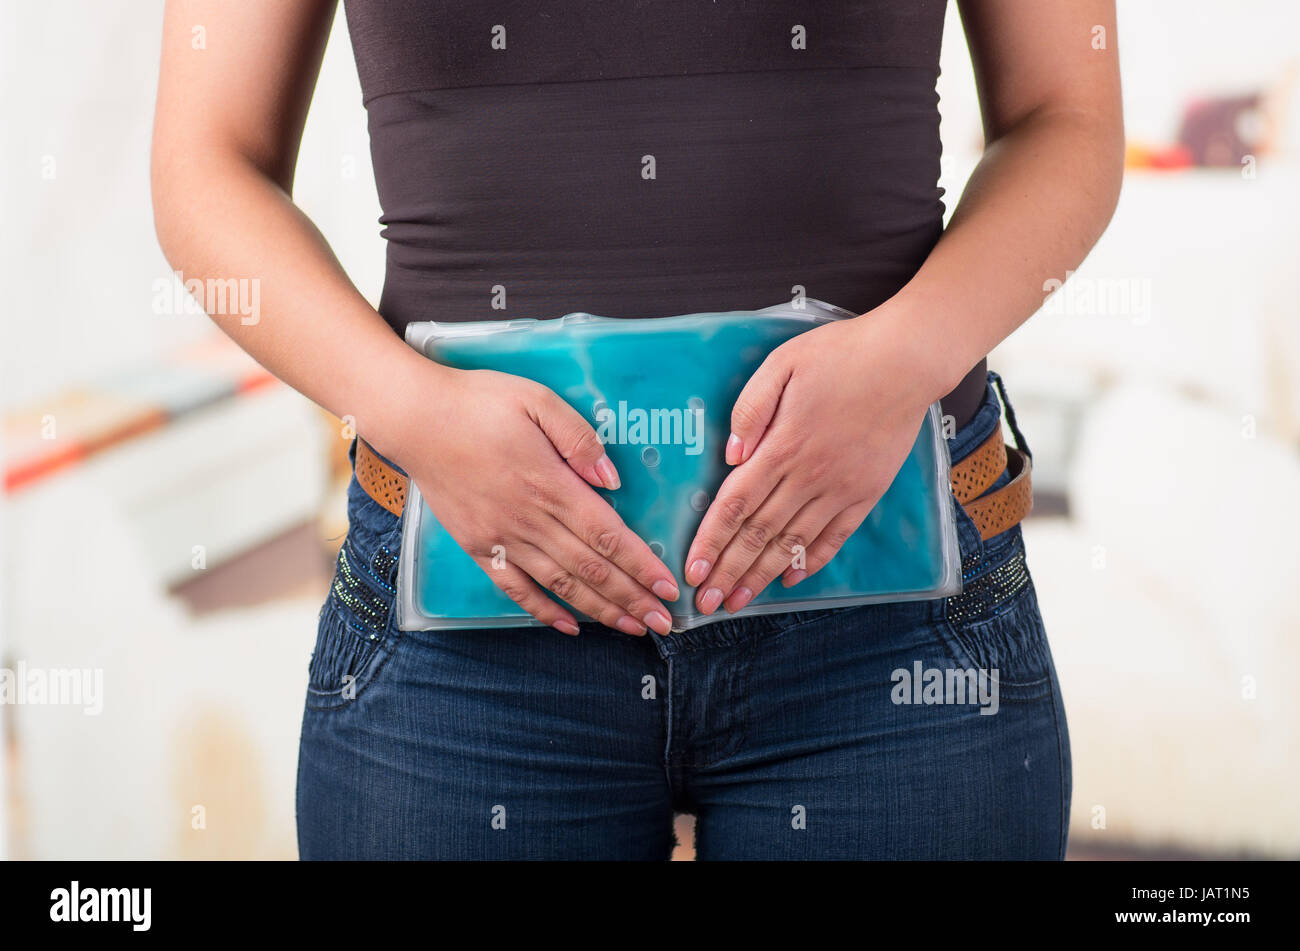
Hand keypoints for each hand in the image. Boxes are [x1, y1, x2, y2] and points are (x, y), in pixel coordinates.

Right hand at [389, 367, 680, 635]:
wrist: (415, 418)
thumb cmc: (479, 402)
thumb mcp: (537, 400)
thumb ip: (579, 439)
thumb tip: (613, 480)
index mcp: (550, 483)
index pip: (607, 534)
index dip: (641, 565)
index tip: (669, 588)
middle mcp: (529, 519)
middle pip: (592, 569)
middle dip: (633, 599)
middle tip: (666, 624)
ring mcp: (502, 537)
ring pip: (560, 585)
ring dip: (601, 610)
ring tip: (633, 629)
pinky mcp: (478, 547)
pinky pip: (515, 589)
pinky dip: (544, 611)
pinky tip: (570, 626)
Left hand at [683, 312, 938, 614]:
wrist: (906, 360)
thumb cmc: (840, 355)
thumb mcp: (781, 364)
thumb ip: (749, 410)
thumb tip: (730, 455)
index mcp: (782, 446)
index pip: (735, 504)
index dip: (711, 541)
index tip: (692, 570)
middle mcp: (809, 476)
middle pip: (759, 534)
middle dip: (728, 571)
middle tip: (706, 603)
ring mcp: (840, 489)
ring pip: (792, 543)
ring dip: (761, 576)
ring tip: (738, 602)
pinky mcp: (866, 493)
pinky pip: (834, 537)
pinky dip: (810, 561)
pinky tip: (789, 579)